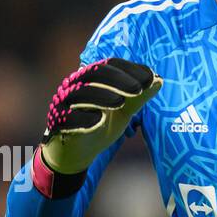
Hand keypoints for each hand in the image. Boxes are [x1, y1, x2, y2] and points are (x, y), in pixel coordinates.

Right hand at [39, 58, 161, 176]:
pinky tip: (99, 120)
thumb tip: (159, 80)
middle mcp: (75, 86)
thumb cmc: (101, 124)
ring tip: (121, 102)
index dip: (129, 69)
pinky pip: (67, 118)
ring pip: (80, 93)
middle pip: (94, 74)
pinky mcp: (57, 123)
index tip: (150, 77)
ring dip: (101, 95)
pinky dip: (83, 118)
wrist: (79, 151)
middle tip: (138, 89)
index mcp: (91, 78)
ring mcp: (64, 104)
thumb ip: (138, 97)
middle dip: (118, 80)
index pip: (109, 65)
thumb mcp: (124, 110)